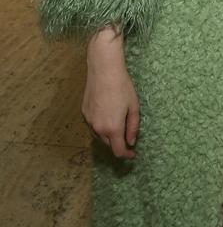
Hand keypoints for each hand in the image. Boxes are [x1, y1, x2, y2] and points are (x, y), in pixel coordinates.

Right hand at [83, 29, 139, 157]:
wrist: (103, 70)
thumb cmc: (122, 87)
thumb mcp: (133, 107)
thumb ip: (133, 127)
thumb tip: (131, 142)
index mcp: (113, 128)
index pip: (118, 151)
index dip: (127, 155)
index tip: (133, 154)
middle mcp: (98, 128)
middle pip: (109, 145)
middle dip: (118, 144)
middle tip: (128, 136)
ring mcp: (89, 121)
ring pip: (99, 136)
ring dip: (109, 136)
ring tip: (118, 124)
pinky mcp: (84, 113)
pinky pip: (93, 126)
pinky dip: (101, 127)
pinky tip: (107, 116)